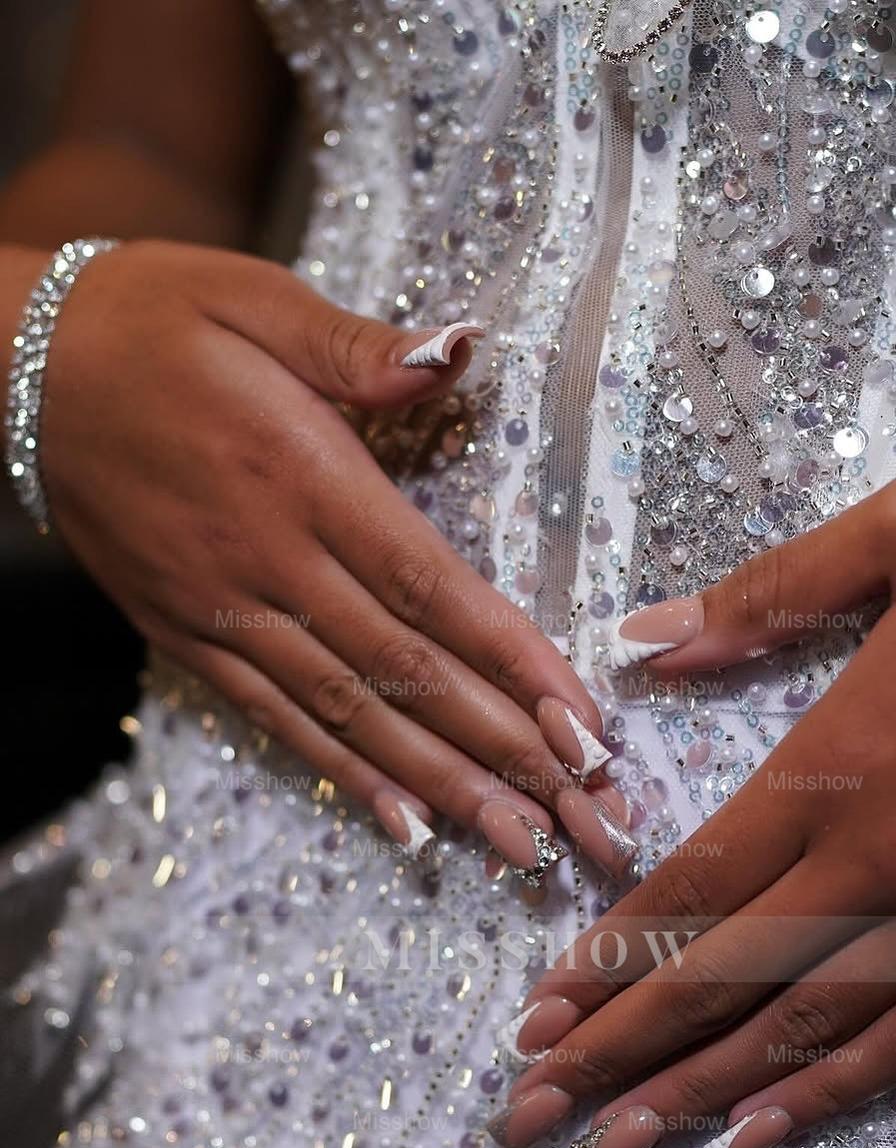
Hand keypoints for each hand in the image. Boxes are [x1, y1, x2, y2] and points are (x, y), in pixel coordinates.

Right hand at [41, 240, 624, 872]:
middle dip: (503, 746)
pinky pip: (275, 720)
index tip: (582, 721)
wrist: (19, 365)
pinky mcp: (187, 637)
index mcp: (302, 475)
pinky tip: (403, 824)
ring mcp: (224, 611)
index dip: (512, 658)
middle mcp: (268, 561)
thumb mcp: (256, 299)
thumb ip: (357, 345)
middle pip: (405, 671)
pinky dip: (344, 775)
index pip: (430, 586)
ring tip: (517, 842)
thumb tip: (459, 351)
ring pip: (350, 714)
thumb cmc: (154, 319)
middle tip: (582, 812)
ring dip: (442, 784)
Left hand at [489, 470, 895, 1147]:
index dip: (602, 958)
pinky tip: (756, 1136)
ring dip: (697, 1092)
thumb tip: (646, 638)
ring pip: (804, 1028)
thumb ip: (767, 592)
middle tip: (527, 1116)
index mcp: (840, 759)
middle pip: (721, 975)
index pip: (690, 885)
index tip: (532, 1017)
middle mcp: (885, 860)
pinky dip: (829, 1095)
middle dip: (616, 1050)